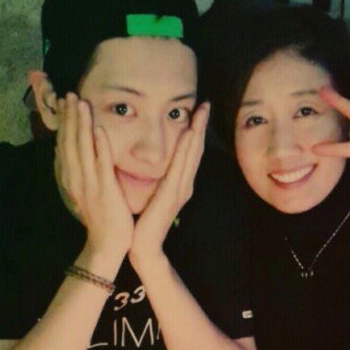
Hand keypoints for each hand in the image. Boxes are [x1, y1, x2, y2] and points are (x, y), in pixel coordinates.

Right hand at [55, 93, 133, 261]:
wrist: (107, 242)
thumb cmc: (101, 216)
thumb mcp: (84, 190)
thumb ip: (78, 171)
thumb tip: (69, 151)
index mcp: (71, 178)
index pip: (64, 145)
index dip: (64, 123)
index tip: (65, 103)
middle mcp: (76, 178)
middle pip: (70, 142)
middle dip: (70, 117)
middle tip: (70, 94)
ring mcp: (89, 183)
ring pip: (82, 148)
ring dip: (81, 124)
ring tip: (80, 103)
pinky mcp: (104, 189)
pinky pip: (101, 164)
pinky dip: (99, 146)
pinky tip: (99, 129)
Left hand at [129, 102, 209, 268]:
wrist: (143, 246)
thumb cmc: (144, 221)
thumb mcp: (153, 194)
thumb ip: (158, 179)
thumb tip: (156, 162)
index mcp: (180, 183)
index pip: (189, 152)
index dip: (195, 131)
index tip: (197, 110)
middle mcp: (184, 184)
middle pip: (195, 150)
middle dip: (201, 126)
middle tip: (205, 104)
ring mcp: (180, 189)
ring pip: (191, 154)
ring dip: (196, 132)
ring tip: (200, 112)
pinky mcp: (172, 194)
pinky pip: (179, 167)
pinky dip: (185, 149)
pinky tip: (188, 134)